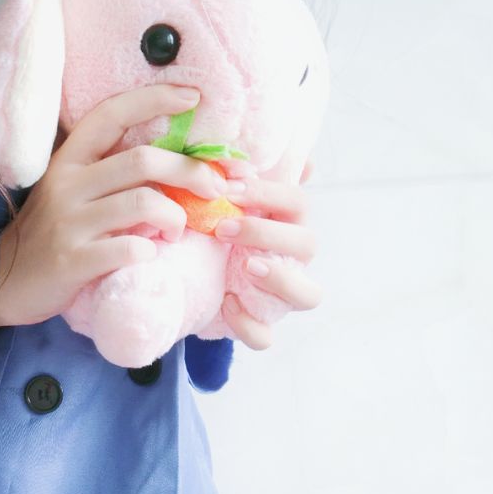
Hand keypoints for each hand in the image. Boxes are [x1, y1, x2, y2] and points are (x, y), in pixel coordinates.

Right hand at [0, 84, 227, 327]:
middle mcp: (67, 184)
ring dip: (176, 216)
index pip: (112, 113)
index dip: (154, 99)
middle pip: (142, 159)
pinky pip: (127, 249)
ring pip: (142, 202)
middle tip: (215, 189)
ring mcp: (68, 222)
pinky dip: (150, 252)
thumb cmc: (52, 234)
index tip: (193, 96)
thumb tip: (177, 162)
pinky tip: (150, 256)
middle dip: (191, 170)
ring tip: (178, 230)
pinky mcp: (72, 260)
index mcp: (69, 160)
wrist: (4, 281)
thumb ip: (112, 174)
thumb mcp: (73, 192)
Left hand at [213, 155, 320, 348]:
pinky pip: (267, 336)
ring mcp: (280, 295)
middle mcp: (292, 259)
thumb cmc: (211, 232)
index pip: (298, 203)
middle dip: (268, 233)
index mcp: (286, 222)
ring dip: (281, 280)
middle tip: (224, 228)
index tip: (230, 188)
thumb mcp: (219, 200)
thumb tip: (298, 156)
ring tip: (246, 266)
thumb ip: (243, 175)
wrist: (184, 277)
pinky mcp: (258, 325)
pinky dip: (249, 324)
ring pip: (308, 295)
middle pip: (307, 245)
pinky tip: (226, 304)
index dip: (270, 194)